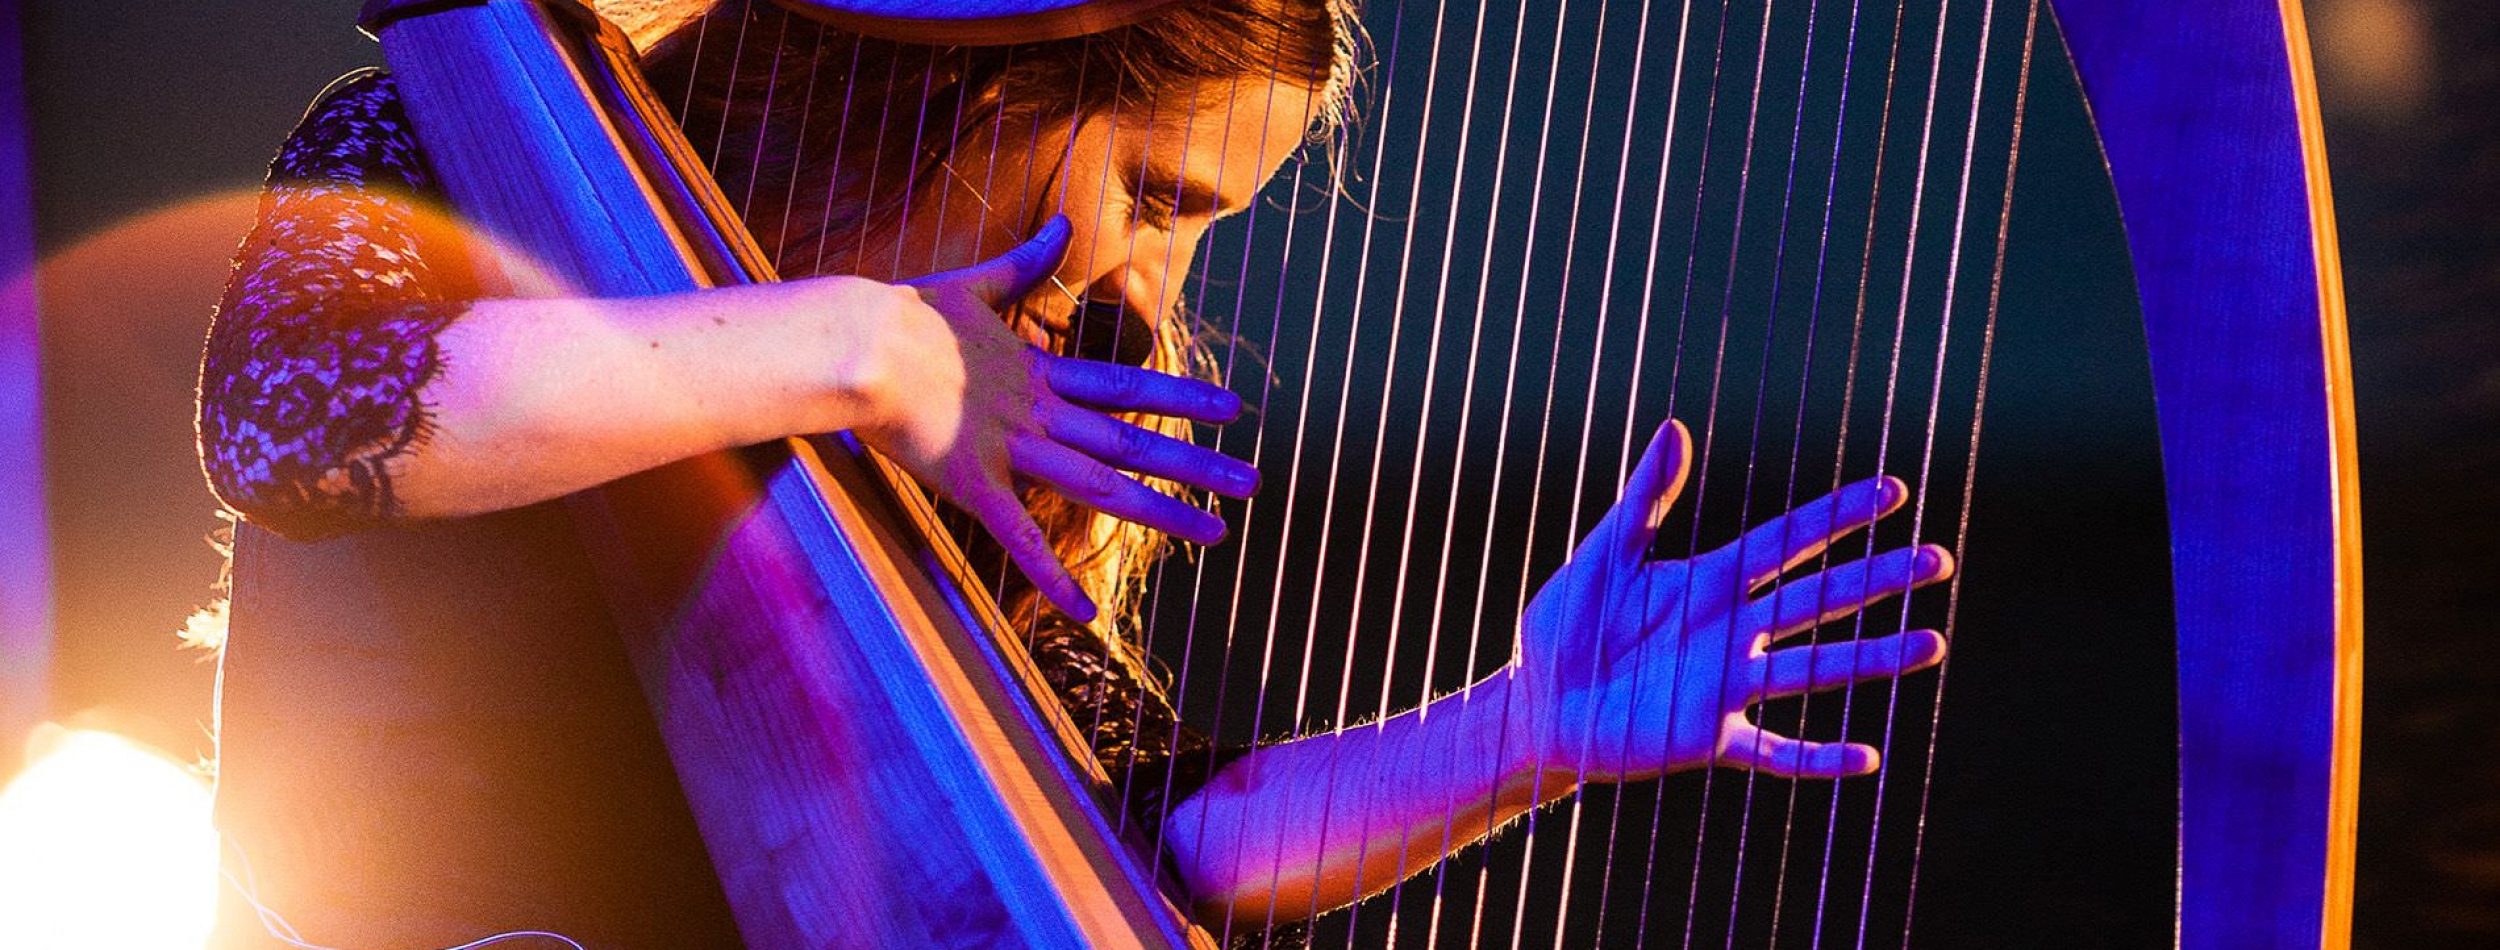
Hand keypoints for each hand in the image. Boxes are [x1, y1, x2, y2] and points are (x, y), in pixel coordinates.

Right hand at [857, 216, 1258, 621]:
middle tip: (1256, 483)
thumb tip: (1061, 221)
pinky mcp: (970, 483)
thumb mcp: (974, 283)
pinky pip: (1019, 539)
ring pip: (1100, 485)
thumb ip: (1024, 263)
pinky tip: (1088, 614)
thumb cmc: (901, 313)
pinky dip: (1054, 577)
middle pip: (1131, 440)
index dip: (1183, 397)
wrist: (853, 340)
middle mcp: (1036, 413)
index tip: (1235, 408)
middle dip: (1197, 463)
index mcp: (1036, 373)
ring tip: (1217, 535)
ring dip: (1162, 512)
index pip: (1127, 386)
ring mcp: (1008, 449)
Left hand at [1515, 420, 1952, 783]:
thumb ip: (1643, 498)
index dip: (1839, 516)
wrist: (1537, 699)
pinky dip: (1817, 757)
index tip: (1895, 491)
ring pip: (1813, 667)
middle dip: (1878, 579)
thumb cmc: (1569, 623)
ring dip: (1871, 657)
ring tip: (1931, 643)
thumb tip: (1674, 426)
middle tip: (1939, 559)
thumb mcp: (1605, 554)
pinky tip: (1866, 756)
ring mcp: (1727, 684)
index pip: (1789, 540)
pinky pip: (1774, 751)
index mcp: (1712, 581)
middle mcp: (1733, 630)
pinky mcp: (1709, 736)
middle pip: (1819, 598)